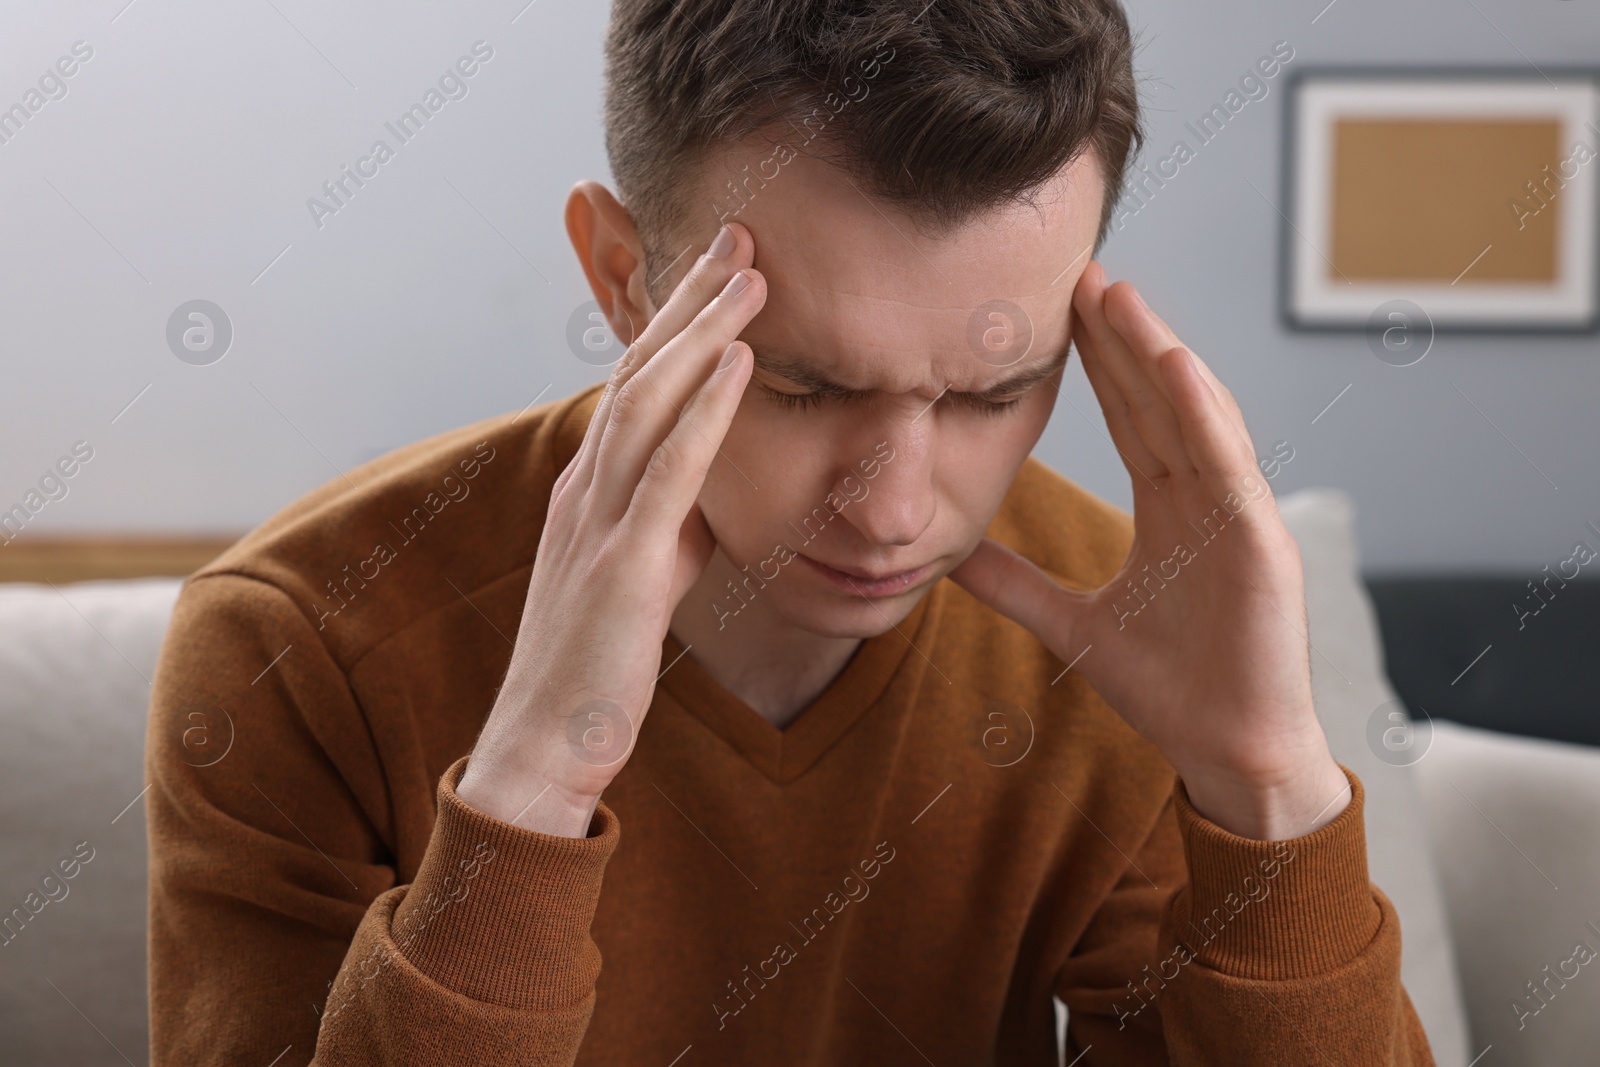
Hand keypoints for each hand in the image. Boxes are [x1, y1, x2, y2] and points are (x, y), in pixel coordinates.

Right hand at [456, 223, 763, 836]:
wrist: (541, 749)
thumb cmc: (591, 668)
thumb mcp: (639, 581)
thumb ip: (669, 528)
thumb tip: (710, 496)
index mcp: (588, 490)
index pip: (635, 385)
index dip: (676, 322)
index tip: (721, 271)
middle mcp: (585, 488)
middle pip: (640, 370)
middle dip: (689, 298)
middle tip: (740, 234)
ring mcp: (598, 522)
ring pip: (650, 402)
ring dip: (703, 331)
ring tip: (750, 273)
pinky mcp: (623, 565)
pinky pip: (668, 472)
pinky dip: (705, 410)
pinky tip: (738, 362)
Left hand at [948, 261, 1348, 839]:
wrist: (1226, 752)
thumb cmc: (1168, 686)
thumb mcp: (1071, 622)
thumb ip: (1016, 584)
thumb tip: (952, 556)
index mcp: (1172, 508)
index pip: (1130, 417)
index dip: (1097, 362)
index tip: (1055, 308)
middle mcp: (1207, 498)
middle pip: (1156, 400)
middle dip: (1120, 336)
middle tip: (1079, 270)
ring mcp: (1238, 515)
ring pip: (1193, 416)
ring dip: (1157, 352)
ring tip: (1117, 296)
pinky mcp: (1261, 543)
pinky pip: (1228, 468)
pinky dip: (1203, 415)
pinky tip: (1173, 366)